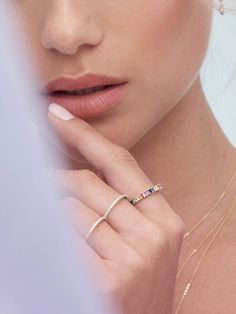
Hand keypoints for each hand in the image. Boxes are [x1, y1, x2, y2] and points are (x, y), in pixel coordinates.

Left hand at [48, 104, 184, 313]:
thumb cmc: (139, 286)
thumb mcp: (143, 243)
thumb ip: (122, 207)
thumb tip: (77, 171)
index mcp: (165, 219)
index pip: (120, 162)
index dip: (86, 136)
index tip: (58, 116)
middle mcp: (153, 234)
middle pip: (87, 182)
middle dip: (57, 181)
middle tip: (44, 186)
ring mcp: (133, 258)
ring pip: (68, 208)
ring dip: (52, 213)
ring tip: (58, 230)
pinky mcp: (108, 282)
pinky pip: (61, 239)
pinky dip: (48, 237)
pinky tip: (53, 249)